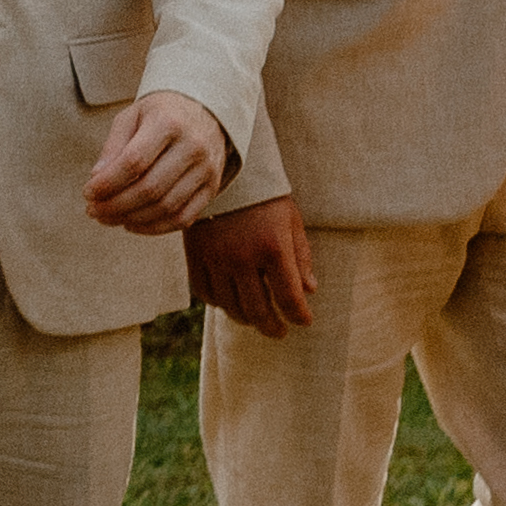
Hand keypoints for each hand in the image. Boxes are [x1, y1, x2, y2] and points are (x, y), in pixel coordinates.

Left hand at [82, 88, 234, 238]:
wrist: (206, 110)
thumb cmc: (160, 114)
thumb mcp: (132, 116)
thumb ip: (113, 146)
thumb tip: (97, 179)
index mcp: (168, 123)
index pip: (134, 161)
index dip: (108, 183)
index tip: (88, 192)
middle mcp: (192, 146)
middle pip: (150, 188)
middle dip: (115, 205)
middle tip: (93, 210)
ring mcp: (207, 169)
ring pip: (166, 207)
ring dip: (131, 219)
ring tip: (108, 217)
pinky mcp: (212, 187)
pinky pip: (184, 217)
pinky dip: (155, 228)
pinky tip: (132, 224)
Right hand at [185, 196, 317, 335]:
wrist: (226, 173)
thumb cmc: (266, 198)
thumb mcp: (292, 222)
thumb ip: (301, 257)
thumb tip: (309, 291)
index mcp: (274, 248)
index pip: (289, 298)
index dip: (300, 316)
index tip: (304, 321)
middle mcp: (244, 258)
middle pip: (258, 310)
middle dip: (273, 327)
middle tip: (280, 332)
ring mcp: (216, 258)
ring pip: (230, 306)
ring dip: (246, 318)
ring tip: (256, 319)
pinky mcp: (195, 255)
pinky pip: (205, 292)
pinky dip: (219, 303)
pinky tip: (229, 301)